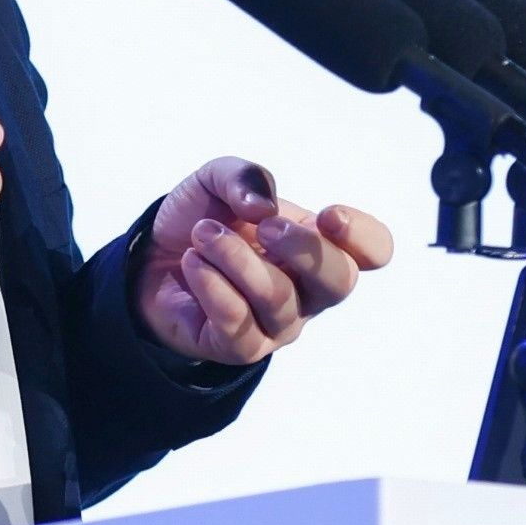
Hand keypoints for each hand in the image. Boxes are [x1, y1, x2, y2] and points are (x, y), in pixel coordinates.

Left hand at [132, 156, 396, 365]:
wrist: (151, 259)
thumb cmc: (203, 221)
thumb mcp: (217, 181)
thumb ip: (244, 177)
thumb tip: (262, 207)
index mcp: (320, 244)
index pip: (374, 251)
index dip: (363, 235)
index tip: (328, 216)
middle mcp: (310, 289)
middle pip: (340, 281)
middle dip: (304, 248)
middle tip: (264, 227)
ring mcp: (279, 323)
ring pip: (279, 298)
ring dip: (237, 259)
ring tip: (203, 234)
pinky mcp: (242, 347)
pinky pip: (238, 323)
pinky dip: (213, 285)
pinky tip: (193, 262)